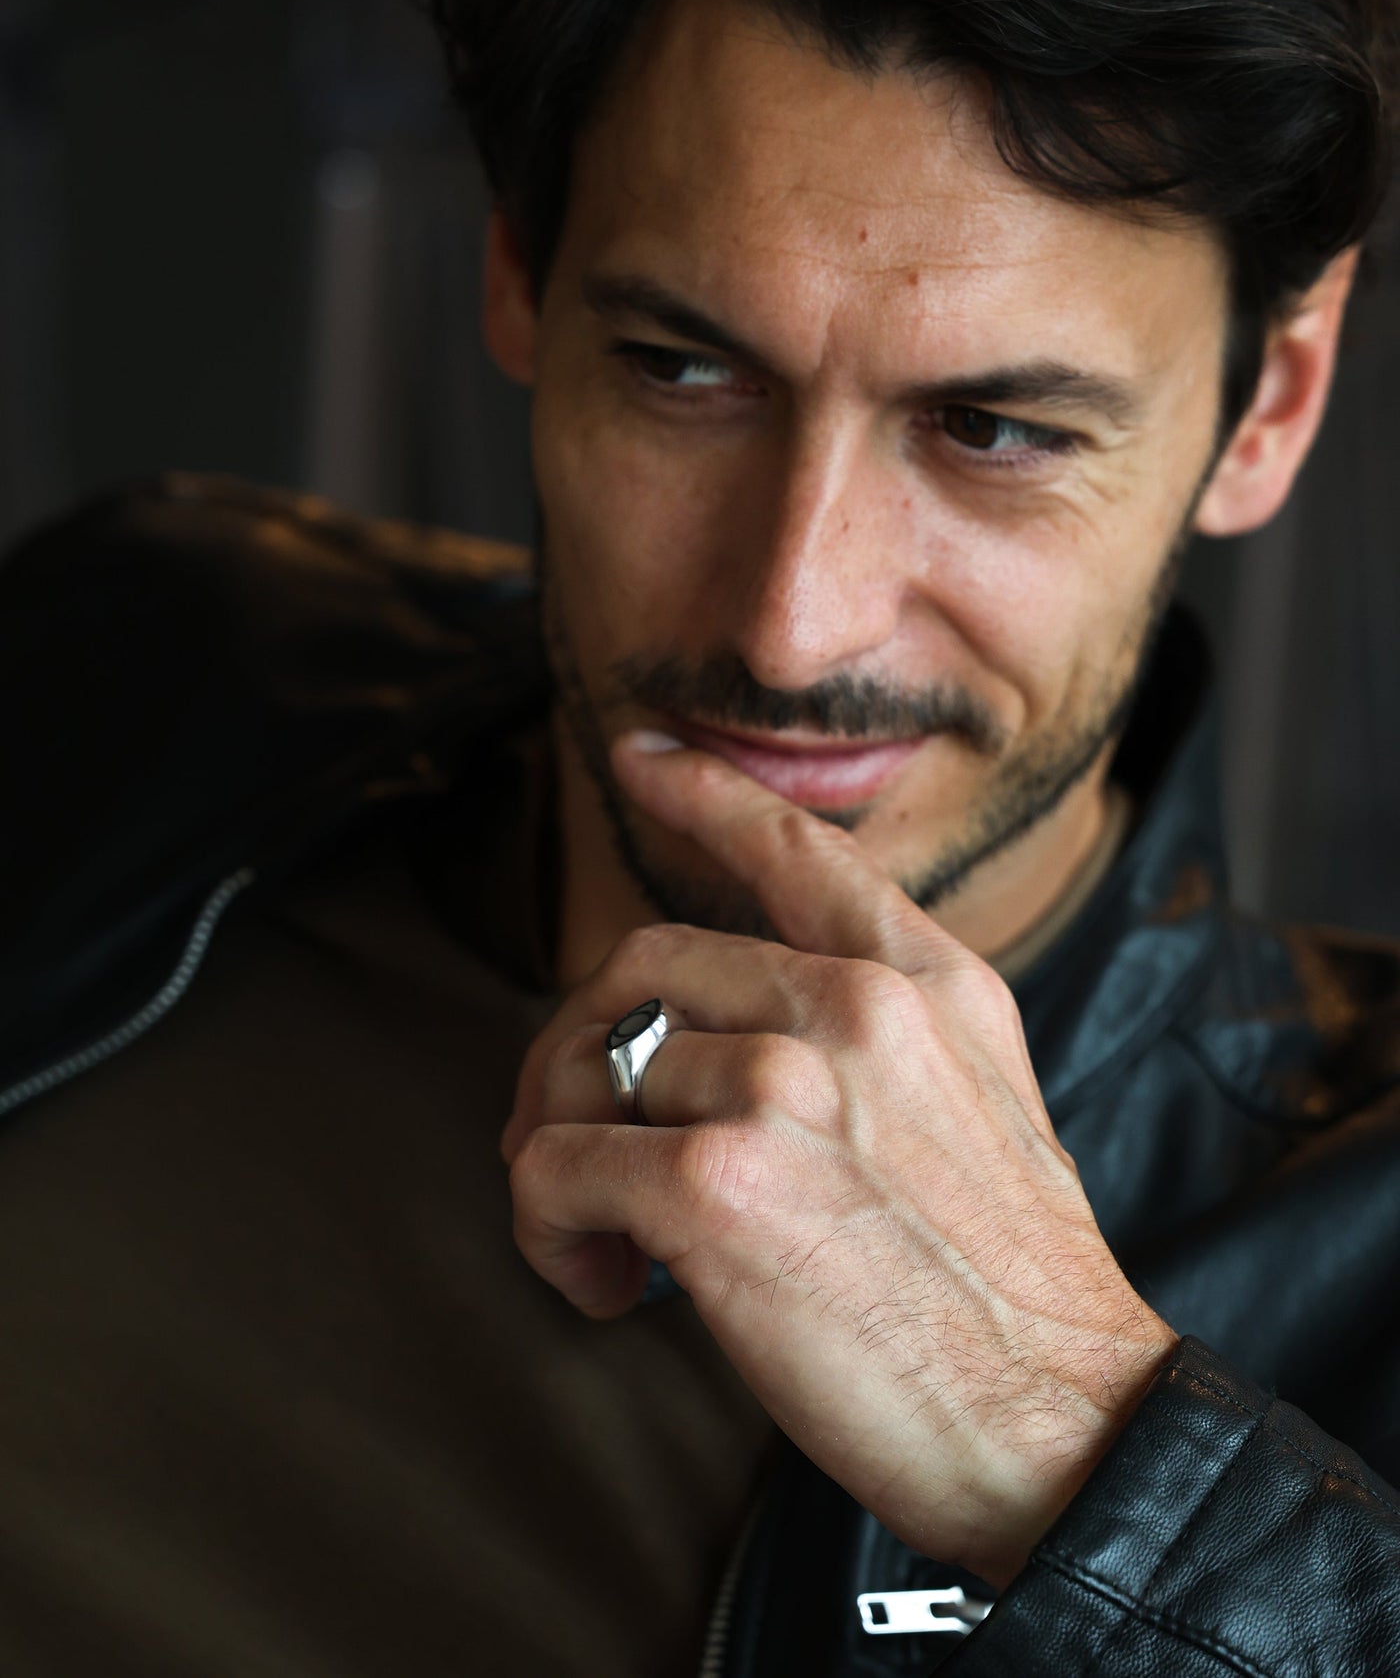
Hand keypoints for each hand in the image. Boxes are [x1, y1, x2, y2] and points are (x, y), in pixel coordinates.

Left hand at [502, 737, 1175, 1589]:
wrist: (1064, 1424)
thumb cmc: (1011, 1291)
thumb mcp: (983, 1103)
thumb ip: (879, 1037)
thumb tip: (734, 1038)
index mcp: (928, 982)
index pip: (797, 848)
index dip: (705, 794)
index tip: (642, 756)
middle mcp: (856, 1007)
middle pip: (642, 966)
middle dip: (585, 1057)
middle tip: (587, 1150)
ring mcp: (786, 1084)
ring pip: (590, 1070)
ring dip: (566, 1160)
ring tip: (609, 1244)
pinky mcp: (718, 1183)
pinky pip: (556, 1165)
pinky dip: (547, 1227)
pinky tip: (605, 1283)